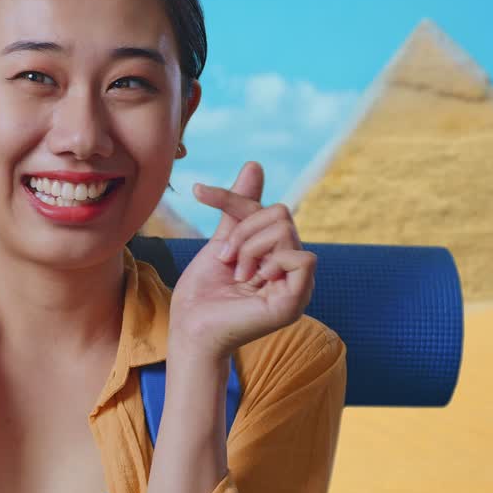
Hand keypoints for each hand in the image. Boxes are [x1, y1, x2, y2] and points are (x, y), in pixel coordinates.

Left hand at [167, 161, 316, 361]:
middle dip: (243, 231)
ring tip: (238, 275)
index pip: (268, 208)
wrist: (191, 328)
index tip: (197, 191)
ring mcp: (298, 285)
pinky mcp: (296, 300)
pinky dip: (271, 262)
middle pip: (280, 213)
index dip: (233, 198)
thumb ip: (238, 208)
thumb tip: (255, 165)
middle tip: (227, 260)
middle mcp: (293, 268)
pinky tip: (254, 281)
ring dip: (249, 248)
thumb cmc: (204, 293)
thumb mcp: (221, 240)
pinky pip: (301, 257)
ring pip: (285, 229)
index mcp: (278, 254)